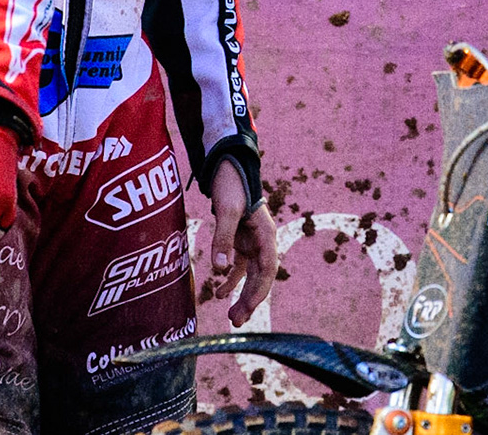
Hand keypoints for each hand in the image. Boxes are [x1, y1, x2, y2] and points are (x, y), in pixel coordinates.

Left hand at [207, 162, 277, 327]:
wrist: (228, 166)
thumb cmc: (232, 185)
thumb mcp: (227, 210)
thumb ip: (223, 238)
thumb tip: (220, 269)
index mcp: (267, 235)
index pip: (268, 269)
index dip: (259, 290)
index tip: (247, 307)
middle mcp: (263, 242)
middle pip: (260, 277)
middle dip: (250, 300)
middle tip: (236, 321)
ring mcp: (253, 243)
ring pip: (251, 276)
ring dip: (242, 295)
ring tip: (231, 317)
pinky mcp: (242, 242)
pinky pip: (239, 267)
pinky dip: (230, 281)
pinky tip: (219, 294)